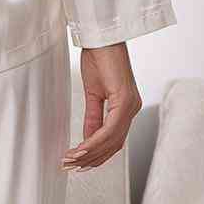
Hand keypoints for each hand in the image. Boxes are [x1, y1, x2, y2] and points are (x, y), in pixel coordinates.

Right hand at [62, 42, 140, 170]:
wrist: (102, 38)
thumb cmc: (100, 58)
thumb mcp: (93, 93)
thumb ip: (93, 118)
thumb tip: (88, 139)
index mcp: (127, 107)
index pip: (114, 140)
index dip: (96, 154)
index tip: (78, 162)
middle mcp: (133, 108)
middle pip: (114, 145)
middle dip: (91, 159)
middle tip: (70, 166)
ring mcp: (131, 105)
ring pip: (112, 140)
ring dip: (90, 153)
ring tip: (71, 160)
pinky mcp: (125, 100)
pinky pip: (109, 129)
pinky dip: (93, 141)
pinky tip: (80, 148)